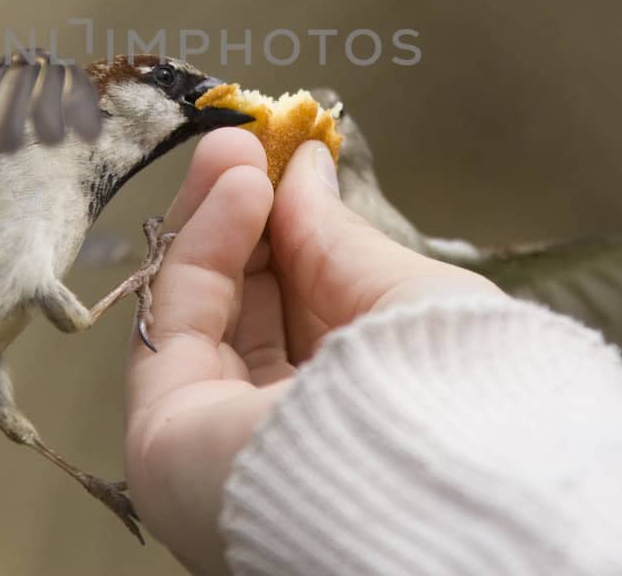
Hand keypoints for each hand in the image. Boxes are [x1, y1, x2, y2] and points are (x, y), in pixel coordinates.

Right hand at [124, 128, 501, 574]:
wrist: (431, 479)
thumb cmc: (455, 398)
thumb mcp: (405, 296)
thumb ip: (335, 234)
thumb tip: (305, 166)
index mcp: (349, 416)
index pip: (300, 317)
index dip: (286, 234)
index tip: (285, 161)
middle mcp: (279, 436)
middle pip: (239, 313)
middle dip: (241, 217)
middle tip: (246, 143)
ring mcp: (218, 441)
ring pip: (198, 311)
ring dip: (214, 219)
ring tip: (238, 152)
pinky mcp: (166, 436)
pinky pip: (174, 323)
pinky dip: (198, 246)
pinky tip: (235, 190)